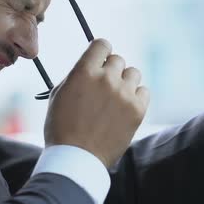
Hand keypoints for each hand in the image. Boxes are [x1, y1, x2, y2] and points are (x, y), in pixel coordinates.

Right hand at [44, 39, 149, 167]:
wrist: (76, 159)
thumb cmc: (62, 128)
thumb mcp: (59, 94)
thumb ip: (77, 75)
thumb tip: (91, 64)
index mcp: (84, 72)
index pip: (102, 44)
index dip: (101, 51)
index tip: (100, 59)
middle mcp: (106, 79)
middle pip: (118, 59)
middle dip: (110, 70)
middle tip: (104, 86)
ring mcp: (124, 94)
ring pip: (133, 73)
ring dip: (125, 82)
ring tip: (115, 98)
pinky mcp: (137, 110)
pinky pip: (144, 91)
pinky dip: (136, 97)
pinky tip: (124, 108)